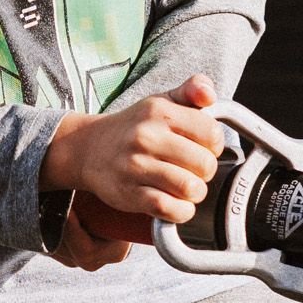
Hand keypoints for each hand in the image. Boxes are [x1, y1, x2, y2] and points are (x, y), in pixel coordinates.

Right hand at [41, 75, 223, 269]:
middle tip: (192, 170)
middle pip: (205, 164)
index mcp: (160, 112)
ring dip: (194, 194)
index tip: (202, 148)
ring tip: (184, 187)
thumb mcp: (161, 101)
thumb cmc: (133, 128)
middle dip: (205, 172)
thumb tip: (209, 94)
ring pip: (190, 188)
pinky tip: (175, 203)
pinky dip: (180, 211)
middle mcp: (147, 137)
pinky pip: (169, 209)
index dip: (214, 145)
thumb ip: (191, 90)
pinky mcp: (129, 194)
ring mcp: (136, 166)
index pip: (212, 133)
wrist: (88, 149)